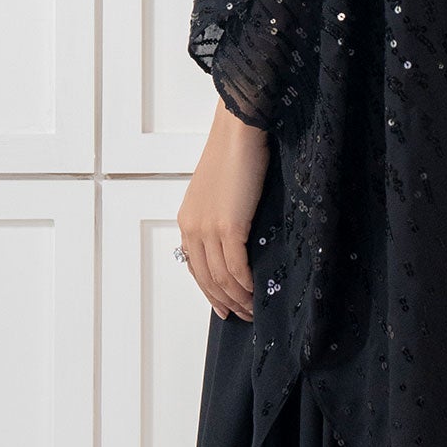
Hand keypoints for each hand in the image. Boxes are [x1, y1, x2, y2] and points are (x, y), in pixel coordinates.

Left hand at [178, 105, 270, 318]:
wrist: (239, 132)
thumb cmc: (235, 154)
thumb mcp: (219, 191)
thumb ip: (221, 216)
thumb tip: (237, 240)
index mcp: (187, 221)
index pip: (195, 268)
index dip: (210, 292)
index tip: (225, 307)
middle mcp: (193, 229)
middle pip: (206, 279)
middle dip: (225, 302)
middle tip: (244, 315)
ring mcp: (209, 229)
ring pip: (221, 278)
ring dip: (238, 299)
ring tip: (255, 309)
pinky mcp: (229, 227)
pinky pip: (236, 268)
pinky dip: (247, 285)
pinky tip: (258, 293)